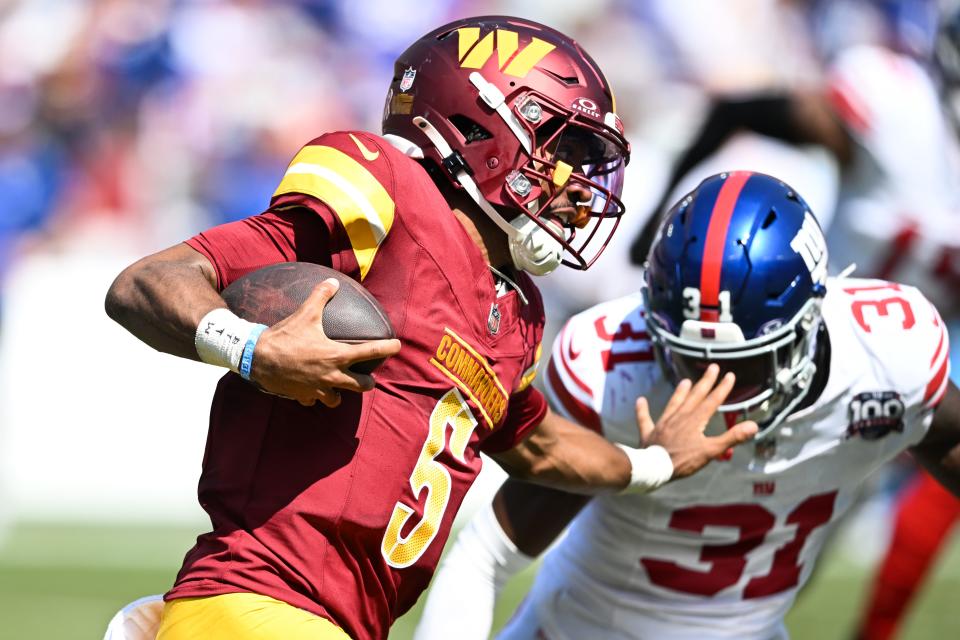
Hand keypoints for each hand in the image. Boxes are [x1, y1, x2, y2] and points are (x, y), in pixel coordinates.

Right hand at [249, 279, 400, 406]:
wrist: (258, 358)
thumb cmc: (285, 336)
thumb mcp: (305, 314)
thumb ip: (321, 297)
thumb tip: (333, 282)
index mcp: (337, 355)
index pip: (370, 352)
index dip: (387, 348)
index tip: (397, 345)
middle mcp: (332, 375)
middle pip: (362, 387)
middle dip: (366, 383)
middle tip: (366, 377)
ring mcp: (318, 389)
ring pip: (337, 399)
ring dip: (339, 393)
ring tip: (338, 386)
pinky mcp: (302, 395)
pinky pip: (312, 400)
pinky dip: (313, 396)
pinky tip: (310, 389)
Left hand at [635, 364, 757, 478]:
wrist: (654, 468)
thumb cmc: (683, 461)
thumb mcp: (711, 451)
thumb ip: (732, 437)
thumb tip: (753, 426)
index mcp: (695, 421)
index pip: (712, 401)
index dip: (722, 388)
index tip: (730, 375)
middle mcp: (679, 417)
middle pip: (694, 396)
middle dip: (705, 382)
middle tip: (712, 367)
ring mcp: (663, 423)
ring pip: (673, 403)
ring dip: (680, 392)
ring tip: (685, 381)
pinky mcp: (649, 432)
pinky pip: (645, 418)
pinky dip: (642, 410)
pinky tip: (641, 400)